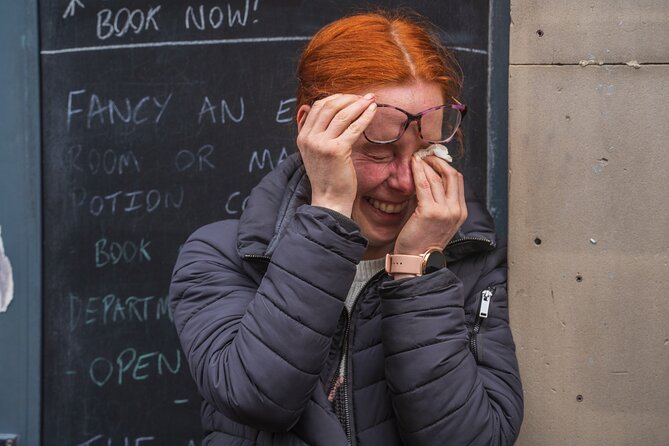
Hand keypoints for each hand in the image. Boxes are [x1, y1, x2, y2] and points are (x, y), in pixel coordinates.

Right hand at [296, 93, 376, 216]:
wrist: (329, 199)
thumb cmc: (328, 177)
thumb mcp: (314, 151)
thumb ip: (313, 131)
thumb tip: (307, 108)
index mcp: (303, 136)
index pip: (317, 107)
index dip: (335, 98)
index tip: (351, 98)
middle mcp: (309, 138)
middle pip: (329, 106)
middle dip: (349, 98)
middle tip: (364, 97)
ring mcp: (321, 144)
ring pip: (342, 114)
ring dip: (359, 104)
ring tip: (371, 100)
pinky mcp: (336, 150)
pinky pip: (354, 127)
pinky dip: (365, 116)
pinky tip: (373, 111)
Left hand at [393, 155, 467, 254]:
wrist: (416, 262)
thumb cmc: (421, 242)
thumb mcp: (435, 219)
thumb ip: (435, 200)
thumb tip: (427, 178)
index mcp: (460, 212)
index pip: (457, 181)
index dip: (445, 166)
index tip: (433, 160)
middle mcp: (455, 210)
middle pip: (452, 175)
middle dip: (438, 161)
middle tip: (425, 155)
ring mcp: (444, 211)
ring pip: (437, 178)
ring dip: (426, 164)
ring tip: (416, 158)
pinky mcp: (430, 212)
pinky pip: (424, 184)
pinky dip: (418, 171)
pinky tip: (413, 165)